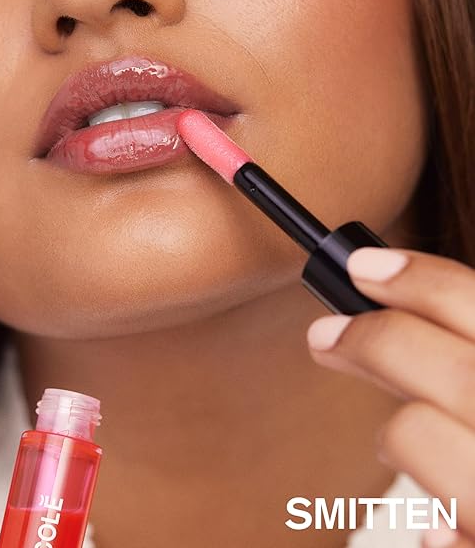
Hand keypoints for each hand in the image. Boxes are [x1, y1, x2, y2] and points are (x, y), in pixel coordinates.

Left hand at [306, 247, 474, 546]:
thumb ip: (462, 355)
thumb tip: (391, 302)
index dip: (423, 280)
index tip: (364, 265)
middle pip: (457, 373)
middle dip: (377, 341)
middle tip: (324, 335)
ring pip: (421, 434)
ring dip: (399, 431)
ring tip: (398, 439)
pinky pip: (438, 531)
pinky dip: (431, 523)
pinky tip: (439, 527)